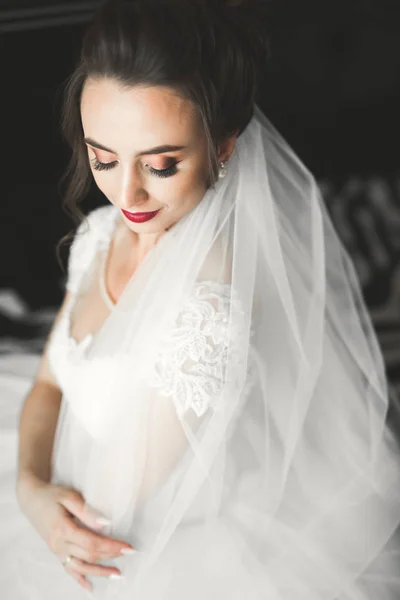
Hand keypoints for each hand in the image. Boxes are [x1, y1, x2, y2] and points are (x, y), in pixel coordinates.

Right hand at [17, 476, 135, 592]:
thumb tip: (105, 524)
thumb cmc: (52, 494)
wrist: (31, 499)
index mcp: (63, 529)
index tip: (127, 546)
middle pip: (89, 555)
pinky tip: (90, 587)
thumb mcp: (69, 496)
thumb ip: (87, 511)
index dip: (111, 546)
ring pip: (81, 567)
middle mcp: (59, 544)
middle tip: (129, 553)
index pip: (92, 543)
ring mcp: (57, 550)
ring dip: (100, 572)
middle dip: (111, 556)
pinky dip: (80, 580)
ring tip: (117, 574)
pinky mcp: (56, 552)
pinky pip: (69, 570)